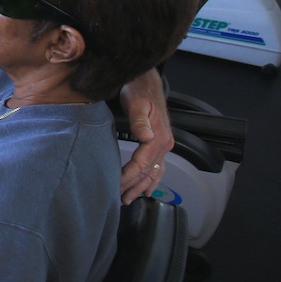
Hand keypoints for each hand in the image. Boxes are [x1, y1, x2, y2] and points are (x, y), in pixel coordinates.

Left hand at [118, 69, 171, 203]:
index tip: (116, 185)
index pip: (142, 164)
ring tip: (130, 199)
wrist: (146, 82)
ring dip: (142, 187)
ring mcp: (164, 145)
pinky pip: (158, 167)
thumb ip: (140, 121)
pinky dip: (153, 180)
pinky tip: (147, 189)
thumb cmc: (139, 91)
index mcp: (158, 138)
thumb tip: (145, 137)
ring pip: (154, 173)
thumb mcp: (136, 103)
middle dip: (133, 186)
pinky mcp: (159, 144)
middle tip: (119, 198)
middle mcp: (164, 144)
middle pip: (148, 172)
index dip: (129, 176)